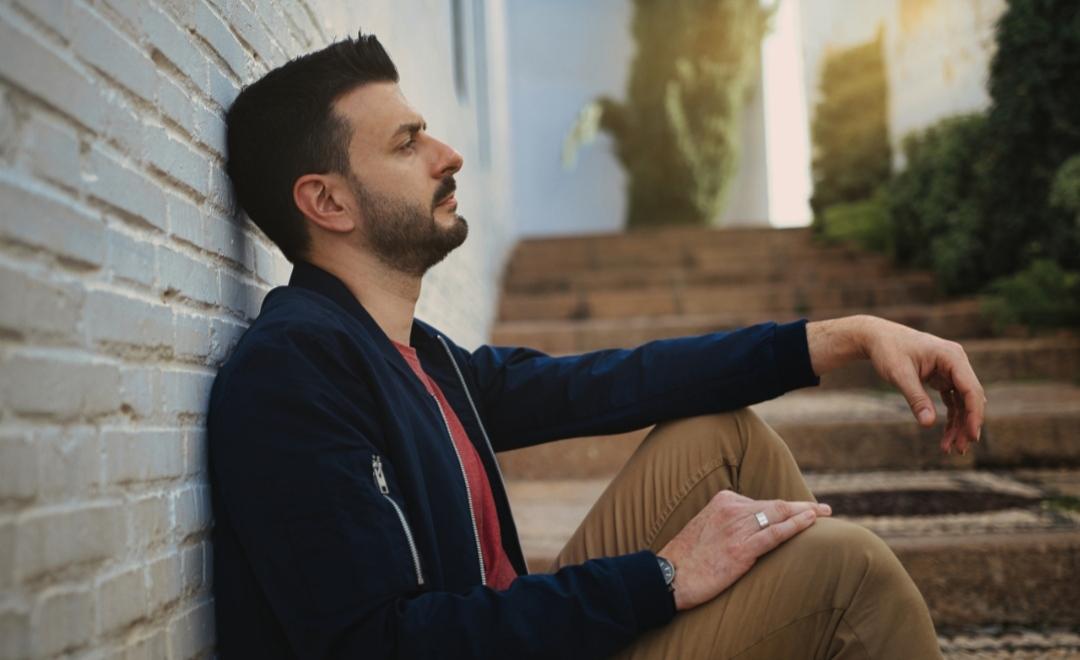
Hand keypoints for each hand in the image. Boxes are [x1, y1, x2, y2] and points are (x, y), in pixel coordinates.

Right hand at [658, 490, 830, 610]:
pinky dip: (796, 525)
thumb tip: (751, 527)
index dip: (784, 507)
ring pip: (779, 515)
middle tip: (823, 508)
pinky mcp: (741, 549)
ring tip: (824, 513)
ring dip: (806, 513)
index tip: (801, 509)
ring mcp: (737, 528)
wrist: (670, 576)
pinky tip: (811, 521)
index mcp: (722, 501)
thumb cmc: (686, 557)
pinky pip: (775, 533)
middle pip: (775, 505)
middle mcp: (731, 509)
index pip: (761, 501)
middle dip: (801, 506)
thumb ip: (727, 522)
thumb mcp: (705, 528)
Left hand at [861, 317, 985, 454]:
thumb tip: (928, 424)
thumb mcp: (900, 375)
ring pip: (963, 403)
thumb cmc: (888, 350)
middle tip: (960, 449)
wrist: (877, 337)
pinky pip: (952, 402)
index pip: (971, 389)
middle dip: (967, 424)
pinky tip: (945, 437)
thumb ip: (916, 399)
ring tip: (950, 449)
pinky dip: (950, 419)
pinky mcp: (943, 378)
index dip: (974, 414)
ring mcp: (951, 371)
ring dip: (959, 425)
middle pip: (971, 398)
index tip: (971, 436)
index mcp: (952, 357)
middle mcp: (957, 362)